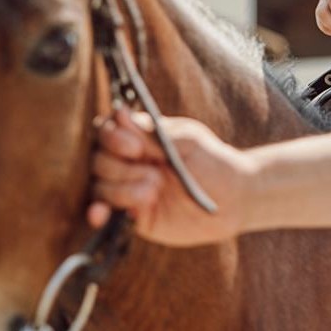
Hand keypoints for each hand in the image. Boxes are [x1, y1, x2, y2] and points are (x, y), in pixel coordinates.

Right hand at [88, 108, 256, 246]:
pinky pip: (105, 213)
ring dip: (122, 188)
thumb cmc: (213, 162)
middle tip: (155, 173)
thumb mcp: (187, 141)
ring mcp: (129, 188)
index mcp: (141, 138)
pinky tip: (100, 215)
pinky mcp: (133, 215)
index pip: (107, 130)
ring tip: (154, 190)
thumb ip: (153, 132)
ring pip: (100, 185)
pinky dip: (97, 212)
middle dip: (121, 166)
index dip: (112, 138)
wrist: (234, 199)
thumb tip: (120, 114)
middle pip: (98, 159)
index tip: (135, 147)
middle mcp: (130, 162)